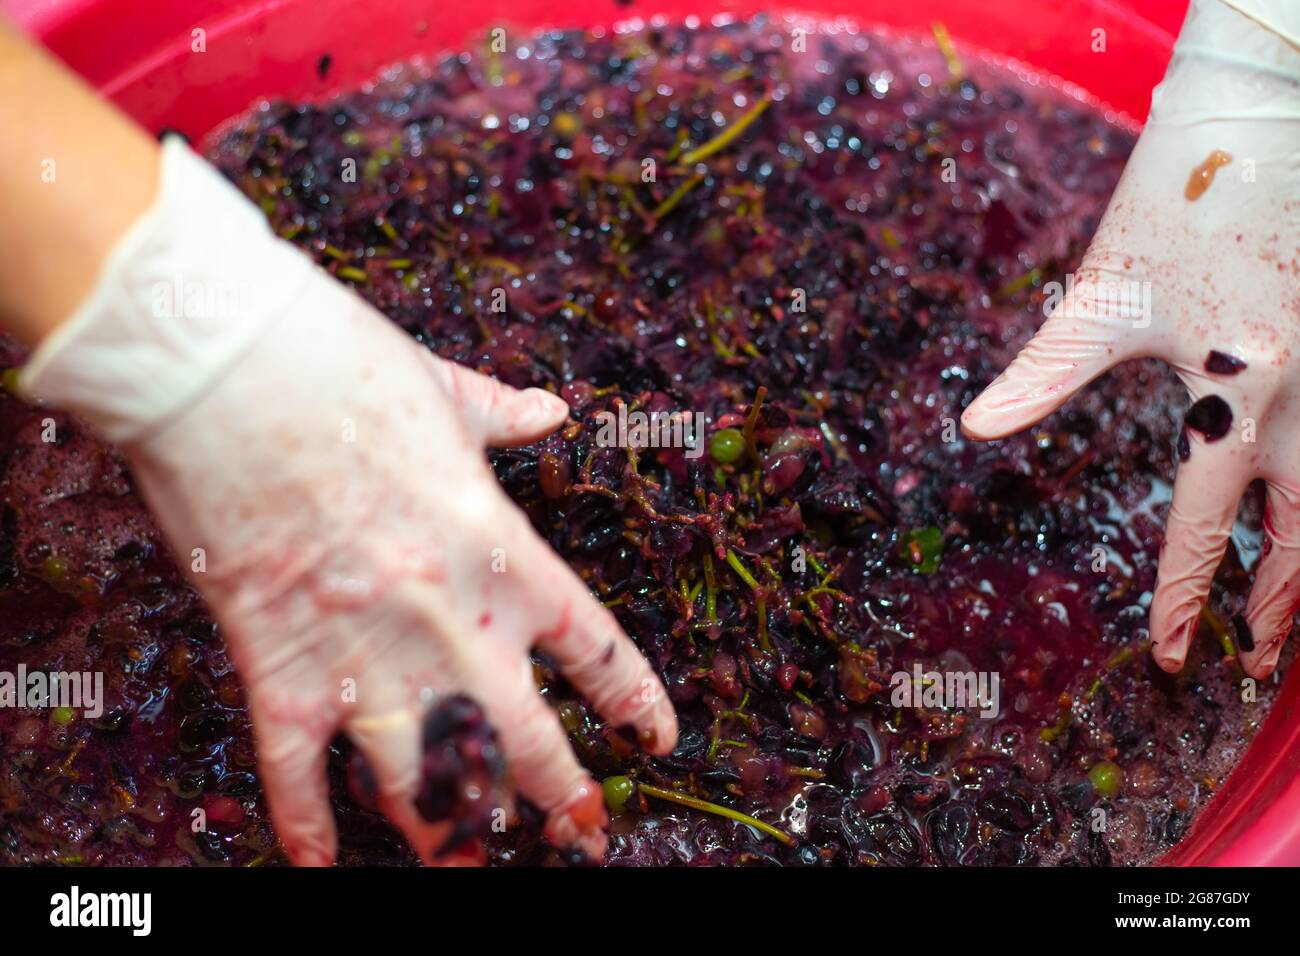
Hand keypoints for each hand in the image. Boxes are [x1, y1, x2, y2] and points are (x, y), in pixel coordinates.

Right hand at [19, 139, 677, 863]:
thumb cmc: (345, 370)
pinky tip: (316, 865)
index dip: (632, 701)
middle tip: (582, 840)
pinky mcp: (280, 669)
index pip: (594, 649)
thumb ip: (503, 414)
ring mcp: (367, 655)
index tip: (654, 737)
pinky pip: (300, 774)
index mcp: (505, 554)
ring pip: (427, 781)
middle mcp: (452, 622)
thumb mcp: (445, 391)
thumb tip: (552, 409)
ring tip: (475, 869)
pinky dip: (307, 827)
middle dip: (560, 799)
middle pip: (526, 739)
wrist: (234, 374)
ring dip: (454, 837)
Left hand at [962, 0, 1299, 677]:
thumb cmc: (1169, 205)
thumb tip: (974, 432)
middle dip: (1280, 602)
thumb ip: (1044, 373)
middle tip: (1251, 655)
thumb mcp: (1101, 297)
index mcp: (1236, 383)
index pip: (1205, 520)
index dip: (1183, 596)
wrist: (1260, 117)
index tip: (1169, 657)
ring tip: (1289, 615)